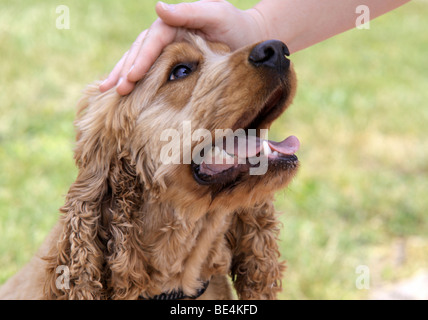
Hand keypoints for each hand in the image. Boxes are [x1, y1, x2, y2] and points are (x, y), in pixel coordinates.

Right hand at [100, 0, 266, 94]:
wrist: (251, 40)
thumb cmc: (235, 26)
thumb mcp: (216, 14)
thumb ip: (190, 11)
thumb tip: (158, 7)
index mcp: (173, 25)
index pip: (151, 42)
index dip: (139, 60)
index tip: (130, 79)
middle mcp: (166, 38)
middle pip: (139, 52)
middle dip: (124, 71)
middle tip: (110, 90)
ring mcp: (168, 52)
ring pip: (141, 63)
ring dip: (123, 77)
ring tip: (107, 92)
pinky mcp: (173, 67)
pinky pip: (151, 74)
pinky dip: (138, 83)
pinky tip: (126, 94)